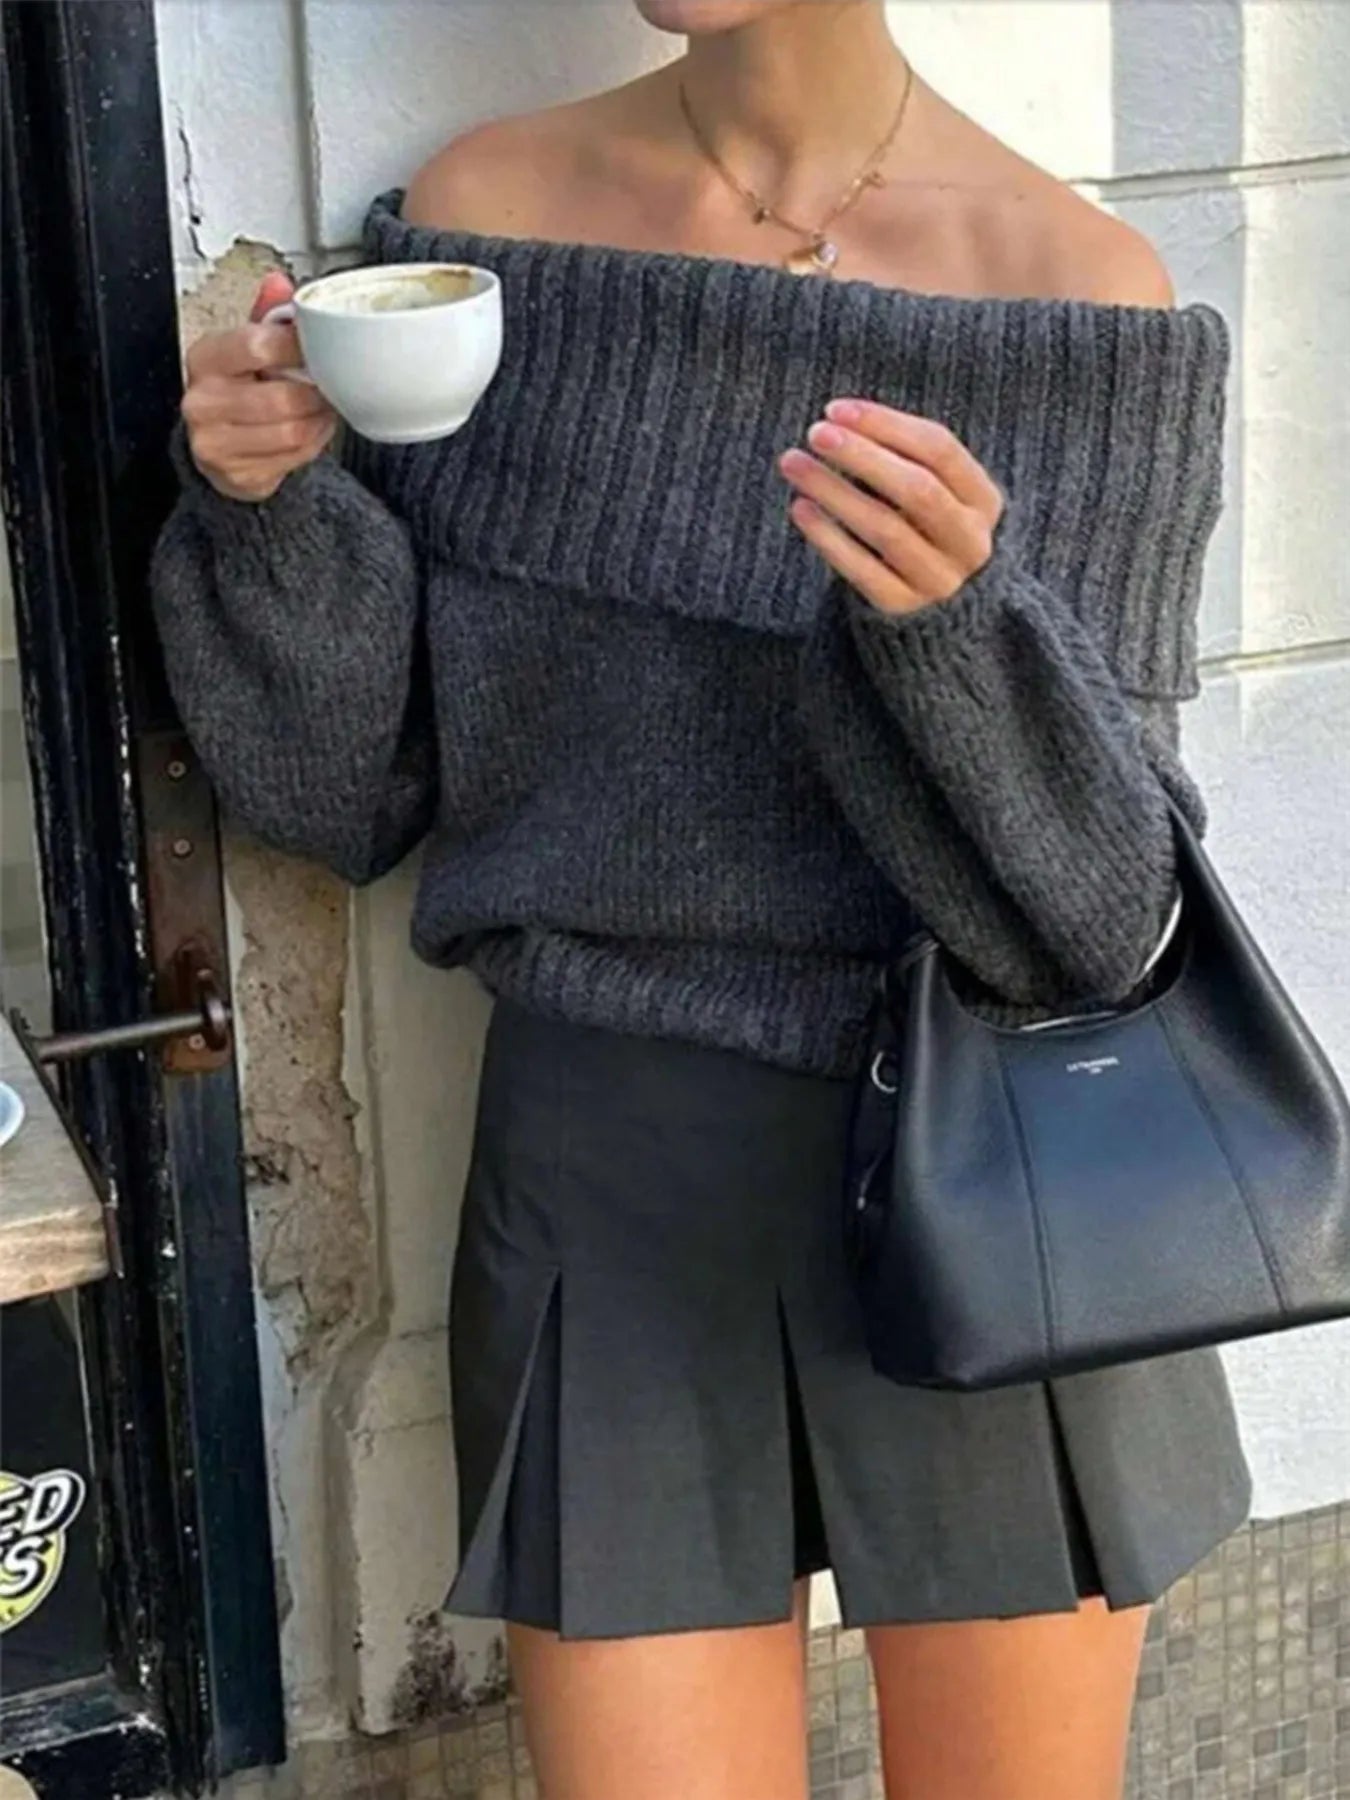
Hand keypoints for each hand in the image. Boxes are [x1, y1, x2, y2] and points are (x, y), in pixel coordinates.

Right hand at [182, 271, 337, 501]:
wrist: (219, 447)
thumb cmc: (236, 390)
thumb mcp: (245, 348)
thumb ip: (265, 316)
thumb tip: (279, 282)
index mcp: (205, 359)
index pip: (256, 346)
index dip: (296, 346)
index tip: (318, 345)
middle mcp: (203, 401)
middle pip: (281, 398)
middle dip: (315, 393)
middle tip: (327, 386)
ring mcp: (216, 442)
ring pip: (292, 431)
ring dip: (318, 420)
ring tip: (322, 408)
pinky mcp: (236, 473)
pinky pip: (292, 457)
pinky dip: (313, 443)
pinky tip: (312, 429)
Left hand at [780, 400, 1004, 614]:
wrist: (939, 606)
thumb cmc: (923, 527)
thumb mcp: (934, 489)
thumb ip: (902, 455)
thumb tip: (840, 420)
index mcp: (984, 501)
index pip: (940, 449)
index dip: (887, 425)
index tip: (837, 409)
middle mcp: (969, 542)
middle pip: (917, 490)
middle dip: (863, 456)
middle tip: (817, 433)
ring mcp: (938, 579)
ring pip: (885, 529)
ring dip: (835, 491)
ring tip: (795, 464)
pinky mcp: (902, 605)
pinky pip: (860, 570)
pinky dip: (828, 537)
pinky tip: (801, 508)